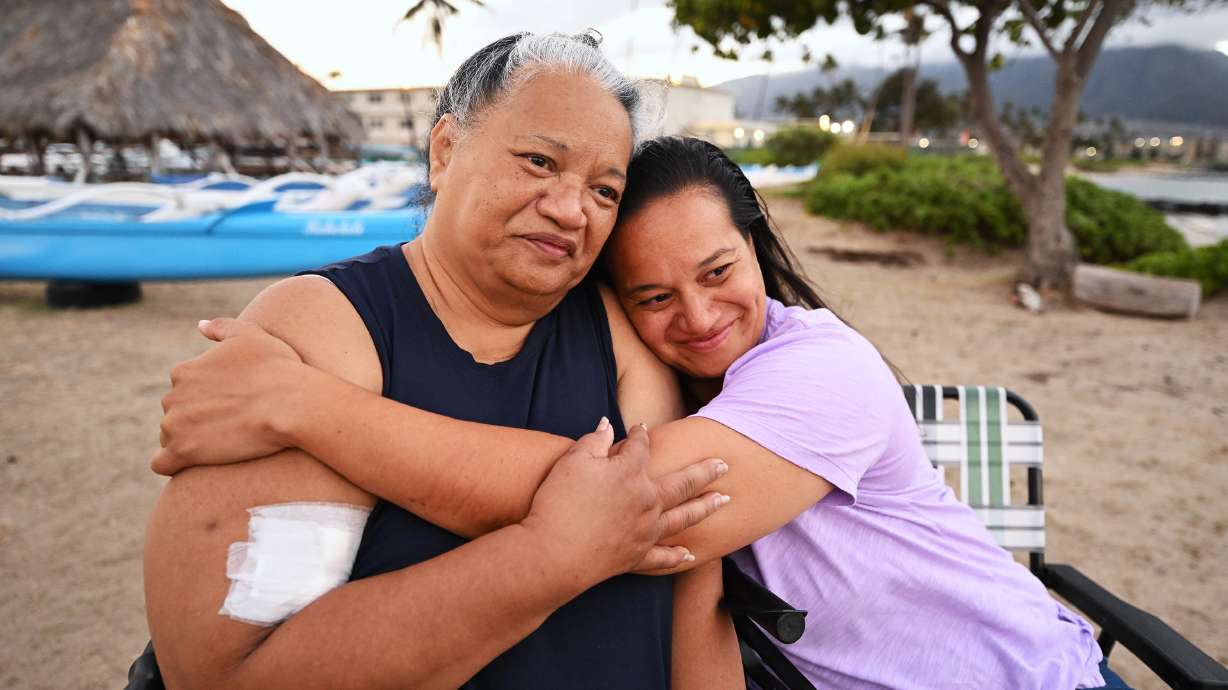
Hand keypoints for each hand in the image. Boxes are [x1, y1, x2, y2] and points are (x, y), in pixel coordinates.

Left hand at [151, 318, 304, 474]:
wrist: (290, 404)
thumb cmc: (277, 369)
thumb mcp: (250, 335)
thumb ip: (221, 327)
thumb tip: (199, 325)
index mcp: (184, 372)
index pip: (182, 390)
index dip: (206, 398)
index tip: (230, 405)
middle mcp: (172, 397)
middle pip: (176, 414)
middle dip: (195, 420)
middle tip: (230, 426)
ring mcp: (175, 426)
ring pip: (171, 438)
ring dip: (189, 442)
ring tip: (222, 446)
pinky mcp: (182, 452)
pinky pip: (162, 464)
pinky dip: (172, 465)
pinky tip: (191, 465)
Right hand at [521, 419, 729, 586]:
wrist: (553, 555)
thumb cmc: (558, 503)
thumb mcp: (572, 461)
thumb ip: (593, 441)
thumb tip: (606, 425)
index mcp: (631, 473)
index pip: (641, 447)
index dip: (640, 435)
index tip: (641, 428)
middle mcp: (647, 501)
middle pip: (683, 482)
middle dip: (705, 471)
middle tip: (725, 465)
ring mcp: (645, 531)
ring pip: (683, 517)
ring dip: (705, 507)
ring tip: (724, 500)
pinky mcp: (636, 558)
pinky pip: (663, 557)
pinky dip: (678, 556)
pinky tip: (690, 554)